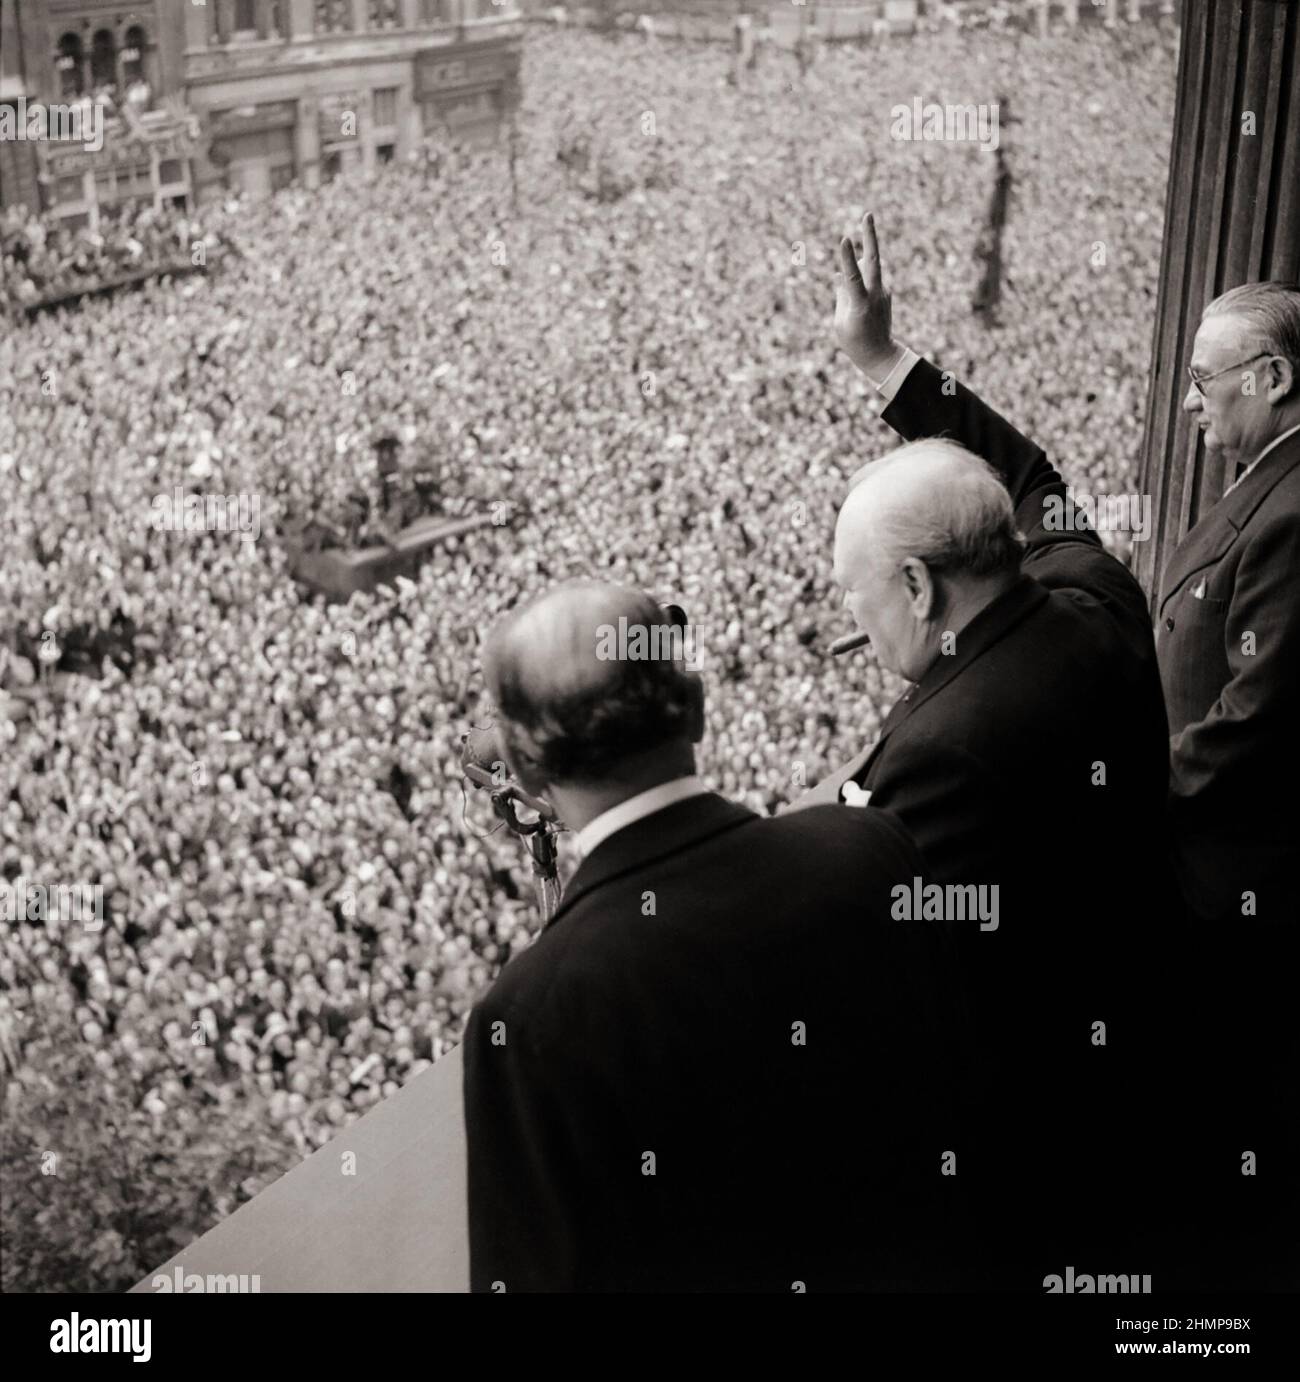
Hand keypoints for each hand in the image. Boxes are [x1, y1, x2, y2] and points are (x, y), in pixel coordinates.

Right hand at [834, 212, 898, 379]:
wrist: (880, 355)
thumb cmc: (854, 341)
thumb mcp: (841, 321)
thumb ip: (841, 295)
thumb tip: (839, 275)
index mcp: (860, 304)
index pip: (852, 277)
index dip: (847, 258)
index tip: (844, 239)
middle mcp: (875, 295)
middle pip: (873, 261)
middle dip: (870, 237)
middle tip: (867, 214)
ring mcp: (882, 293)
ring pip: (871, 268)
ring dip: (865, 252)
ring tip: (864, 233)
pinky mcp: (885, 294)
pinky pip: (868, 283)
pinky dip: (861, 281)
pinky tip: (861, 296)